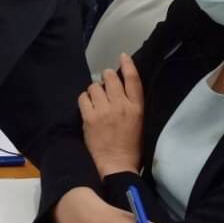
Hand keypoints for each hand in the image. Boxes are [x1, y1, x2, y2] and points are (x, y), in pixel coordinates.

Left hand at [79, 54, 143, 176]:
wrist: (117, 165)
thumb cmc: (131, 147)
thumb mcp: (140, 123)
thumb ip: (132, 104)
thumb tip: (122, 88)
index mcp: (136, 108)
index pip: (133, 79)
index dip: (128, 65)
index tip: (123, 57)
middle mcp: (121, 106)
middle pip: (111, 78)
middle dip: (107, 77)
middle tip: (105, 84)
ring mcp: (104, 111)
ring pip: (95, 86)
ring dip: (94, 90)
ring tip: (96, 100)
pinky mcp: (90, 118)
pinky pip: (83, 98)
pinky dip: (84, 99)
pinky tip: (88, 107)